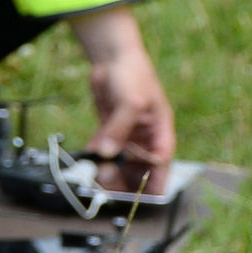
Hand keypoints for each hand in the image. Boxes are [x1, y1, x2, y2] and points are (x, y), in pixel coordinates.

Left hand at [70, 6, 174, 190]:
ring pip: (120, 165)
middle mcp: (145, 140)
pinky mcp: (110, 133)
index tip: (141, 195)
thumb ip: (118, 129)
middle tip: (110, 184)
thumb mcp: (130, 102)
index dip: (154, 182)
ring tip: (97, 172)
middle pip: (140, 171)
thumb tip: (106, 153)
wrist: (113, 57)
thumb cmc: (133, 74)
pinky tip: (90, 157)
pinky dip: (97, 158)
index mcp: (160, 134)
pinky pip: (104, 153)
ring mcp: (127, 138)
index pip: (161, 165)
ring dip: (109, 171)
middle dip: (126, 180)